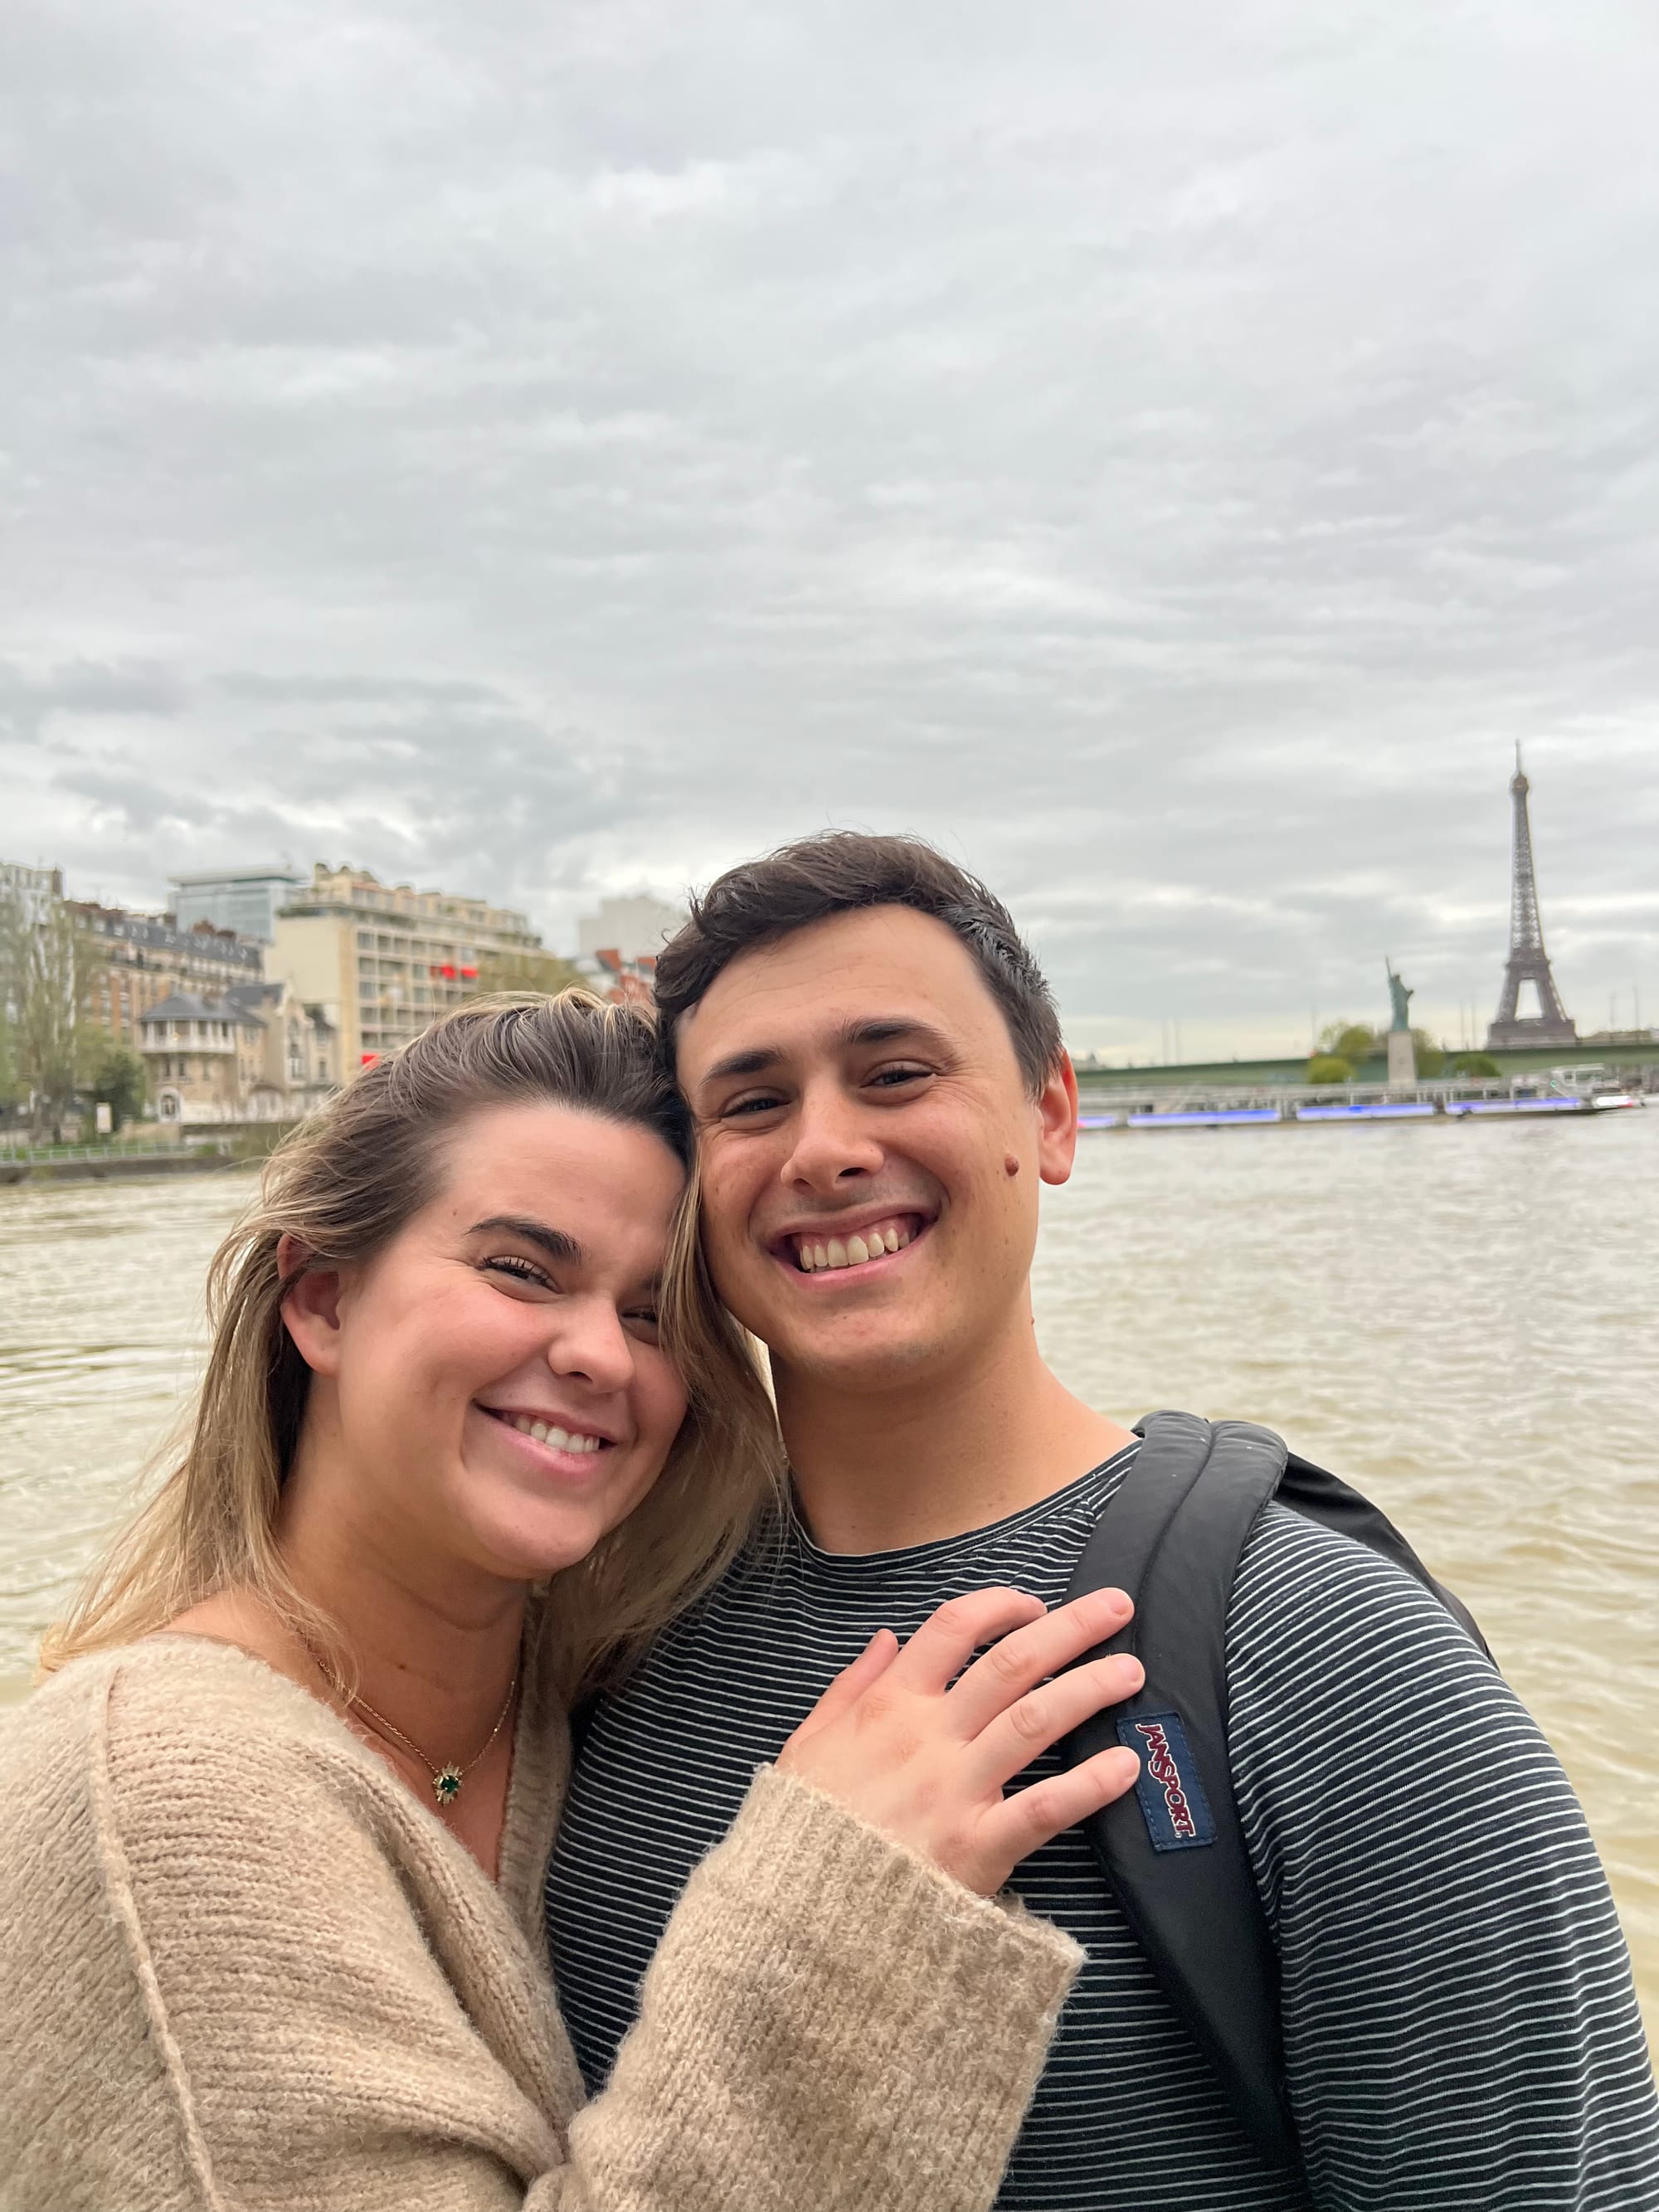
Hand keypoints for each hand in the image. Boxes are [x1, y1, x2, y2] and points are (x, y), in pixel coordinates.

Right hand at [776, 1587, 1142, 1896]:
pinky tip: (1126, 1764)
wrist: (796, 1912)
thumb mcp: (808, 1742)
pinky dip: (1090, 1784)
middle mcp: (928, 1736)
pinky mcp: (978, 1847)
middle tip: (1116, 1607)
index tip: (1034, 1603)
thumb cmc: (804, 1827)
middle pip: (1012, 1662)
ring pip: (1036, 1720)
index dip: (1001, 1605)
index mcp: (888, 1705)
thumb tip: (888, 1636)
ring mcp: (956, 1789)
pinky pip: (1045, 1808)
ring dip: (1091, 1688)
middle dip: (1071, 1628)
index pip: (954, 1628)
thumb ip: (850, 1685)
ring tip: (1131, 1672)